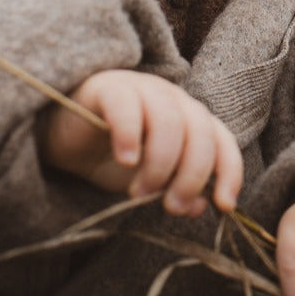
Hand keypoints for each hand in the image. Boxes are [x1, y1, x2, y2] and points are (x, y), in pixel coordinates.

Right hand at [37, 68, 241, 215]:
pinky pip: (128, 106)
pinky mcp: (109, 88)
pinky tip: (126, 159)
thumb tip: (200, 207)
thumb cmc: (113, 155)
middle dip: (192, 175)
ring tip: (139, 192)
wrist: (64, 134)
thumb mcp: (148, 180)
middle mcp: (175, 100)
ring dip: (160, 163)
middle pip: (200, 132)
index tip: (225, 205)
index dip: (230, 171)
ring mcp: (144, 89)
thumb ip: (174, 190)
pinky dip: (131, 135)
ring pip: (169, 120)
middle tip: (171, 205)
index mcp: (191, 119)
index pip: (222, 140)